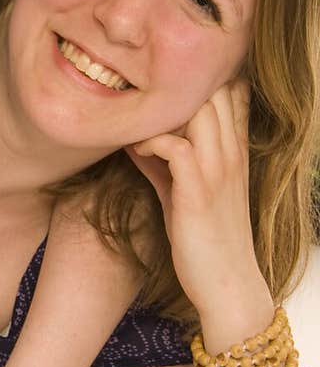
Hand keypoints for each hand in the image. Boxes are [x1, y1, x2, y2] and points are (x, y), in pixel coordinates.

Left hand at [125, 80, 259, 312]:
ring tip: (138, 128)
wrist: (227, 285)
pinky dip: (151, 143)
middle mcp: (231, 153)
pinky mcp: (198, 191)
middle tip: (142, 106)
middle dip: (173, 90)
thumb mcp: (185, 190)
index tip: (159, 92)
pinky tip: (138, 153)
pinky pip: (174, 146)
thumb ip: (166, 161)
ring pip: (196, 110)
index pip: (229, 91)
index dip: (194, 82)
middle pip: (211, 89)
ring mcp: (218, 170)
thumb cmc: (204, 238)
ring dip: (160, 113)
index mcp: (234, 149)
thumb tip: (133, 138)